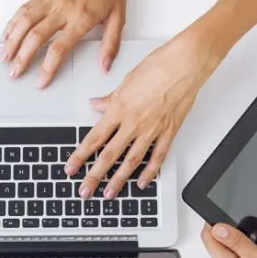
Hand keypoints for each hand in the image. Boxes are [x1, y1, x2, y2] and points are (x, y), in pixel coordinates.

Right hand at [1, 0, 126, 86]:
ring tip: (5, 57)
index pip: (60, 47)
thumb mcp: (118, 17)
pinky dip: (13, 22)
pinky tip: (7, 34)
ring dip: (12, 41)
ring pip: (25, 21)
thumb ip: (111, 44)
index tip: (41, 80)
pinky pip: (24, 8)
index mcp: (81, 18)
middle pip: (37, 36)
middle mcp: (63, 9)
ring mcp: (51, 0)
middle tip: (15, 73)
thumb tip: (104, 65)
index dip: (48, 66)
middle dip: (23, 57)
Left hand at [68, 33, 218, 198]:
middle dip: (94, 176)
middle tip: (84, 191)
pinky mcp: (169, 132)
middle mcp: (134, 123)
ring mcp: (152, 130)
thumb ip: (111, 98)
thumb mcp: (126, 81)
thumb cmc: (158, 66)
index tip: (71, 168)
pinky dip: (150, 172)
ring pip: (131, 161)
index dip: (80, 156)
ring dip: (119, 180)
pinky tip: (142, 183)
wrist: (185, 64)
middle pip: (109, 155)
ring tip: (109, 193)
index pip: (94, 138)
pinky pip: (157, 157)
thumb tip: (96, 105)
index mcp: (120, 109)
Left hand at [201, 223, 256, 257]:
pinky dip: (246, 257)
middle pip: (217, 244)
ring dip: (242, 247)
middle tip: (256, 242)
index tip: (232, 221)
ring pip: (228, 252)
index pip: (208, 237)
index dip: (218, 223)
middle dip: (233, 236)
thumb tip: (218, 228)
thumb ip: (237, 243)